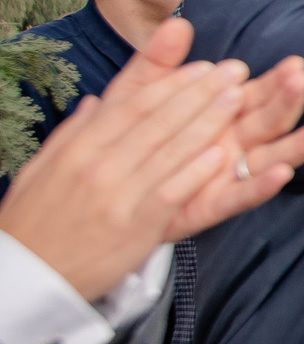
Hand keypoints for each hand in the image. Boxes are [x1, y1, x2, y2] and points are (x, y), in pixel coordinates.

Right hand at [0, 19, 303, 296]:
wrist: (23, 277)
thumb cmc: (35, 222)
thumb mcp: (43, 169)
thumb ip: (75, 133)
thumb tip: (94, 103)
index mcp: (78, 148)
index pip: (133, 106)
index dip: (171, 84)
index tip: (203, 66)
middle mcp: (98, 166)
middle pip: (158, 122)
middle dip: (200, 93)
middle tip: (234, 71)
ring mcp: (118, 196)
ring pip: (171, 151)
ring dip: (209, 122)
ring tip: (240, 98)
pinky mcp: (135, 228)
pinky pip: (173, 192)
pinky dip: (197, 171)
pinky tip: (223, 153)